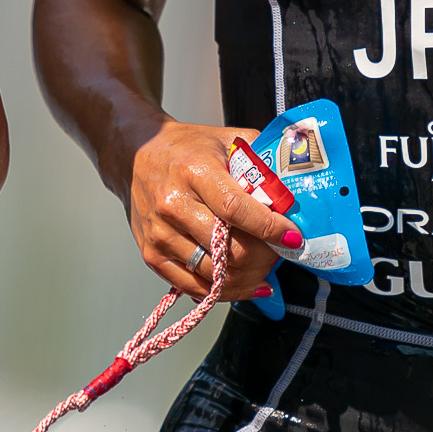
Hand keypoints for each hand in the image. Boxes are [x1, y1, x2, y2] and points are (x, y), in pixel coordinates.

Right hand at [122, 119, 298, 300]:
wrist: (134, 155)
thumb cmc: (185, 149)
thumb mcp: (226, 140)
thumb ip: (262, 158)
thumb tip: (298, 183)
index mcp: (193, 171)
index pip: (236, 209)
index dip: (269, 229)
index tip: (293, 238)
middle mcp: (172, 204)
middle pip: (228, 249)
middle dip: (265, 258)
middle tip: (281, 253)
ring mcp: (159, 233)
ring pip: (214, 273)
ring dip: (248, 277)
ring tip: (265, 268)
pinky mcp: (151, 253)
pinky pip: (193, 286)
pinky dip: (224, 291)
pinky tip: (245, 284)